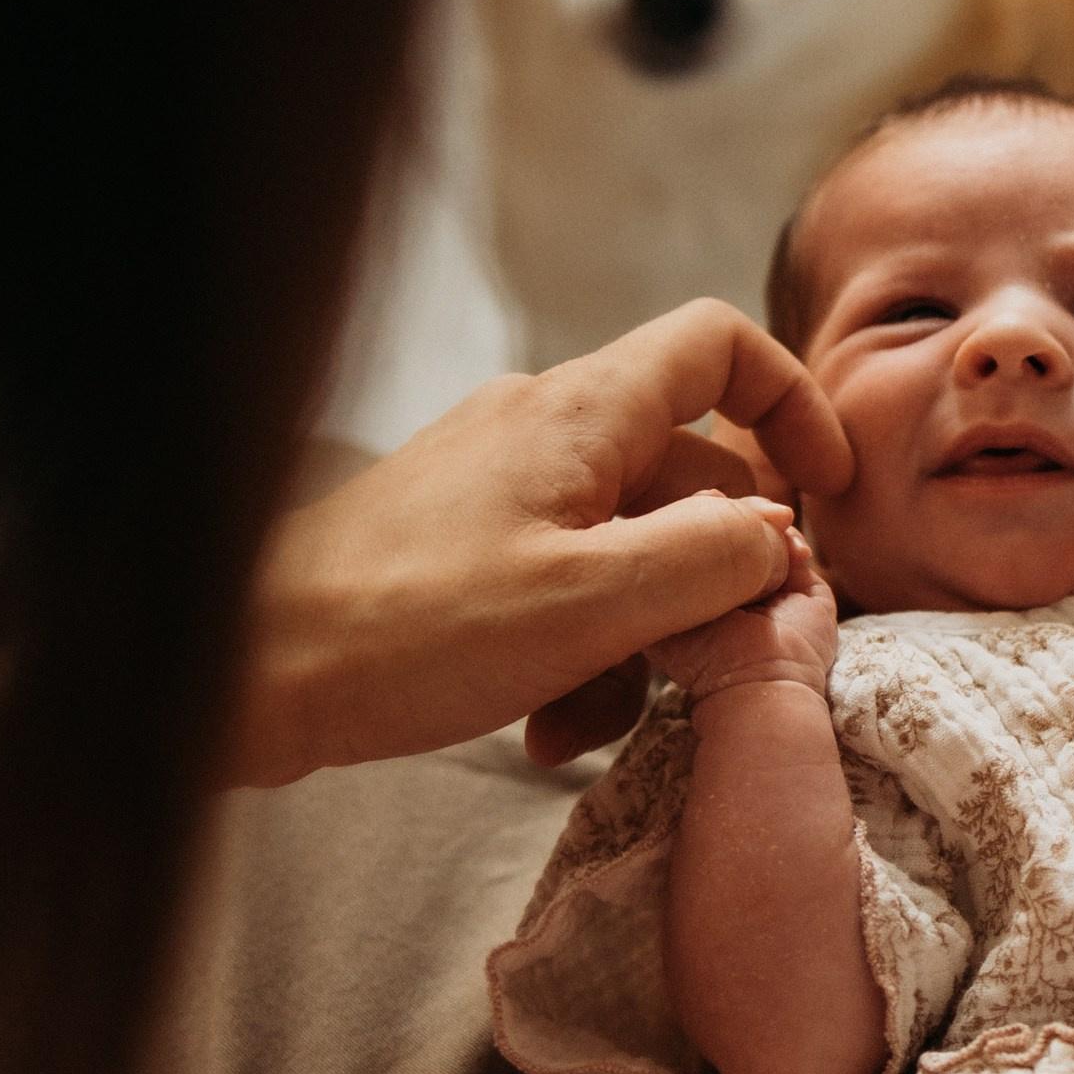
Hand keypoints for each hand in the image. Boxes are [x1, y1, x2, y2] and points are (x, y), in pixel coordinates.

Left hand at [230, 301, 854, 784]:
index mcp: (580, 413)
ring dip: (640, 634)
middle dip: (716, 571)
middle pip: (683, 468)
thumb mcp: (590, 602)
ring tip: (602, 723)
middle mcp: (541, 428)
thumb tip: (778, 538)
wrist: (246, 667)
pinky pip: (562, 581)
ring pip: (624, 542)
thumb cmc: (407, 627)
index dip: (792, 406)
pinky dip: (576, 650)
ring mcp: (496, 487)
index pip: (718, 346)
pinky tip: (546, 728)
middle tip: (728, 655)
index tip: (827, 494)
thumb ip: (708, 558)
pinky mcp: (459, 547)